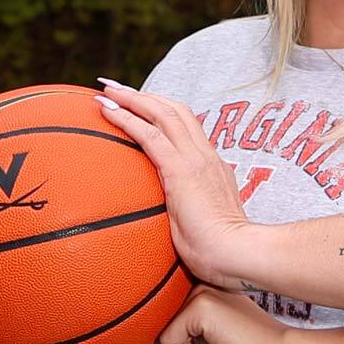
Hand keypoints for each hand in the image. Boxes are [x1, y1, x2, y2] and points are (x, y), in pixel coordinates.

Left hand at [94, 79, 258, 290]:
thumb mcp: (201, 227)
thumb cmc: (221, 255)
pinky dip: (126, 118)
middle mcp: (205, 157)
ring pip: (162, 114)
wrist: (238, 255)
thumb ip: (187, 218)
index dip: (164, 113)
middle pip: (175, 110)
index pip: (189, 129)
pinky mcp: (180, 170)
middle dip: (145, 96)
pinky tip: (106, 111)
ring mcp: (195, 160)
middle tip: (116, 88)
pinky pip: (149, 135)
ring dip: (132, 98)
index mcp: (212, 168)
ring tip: (106, 90)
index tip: (142, 108)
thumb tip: (171, 230)